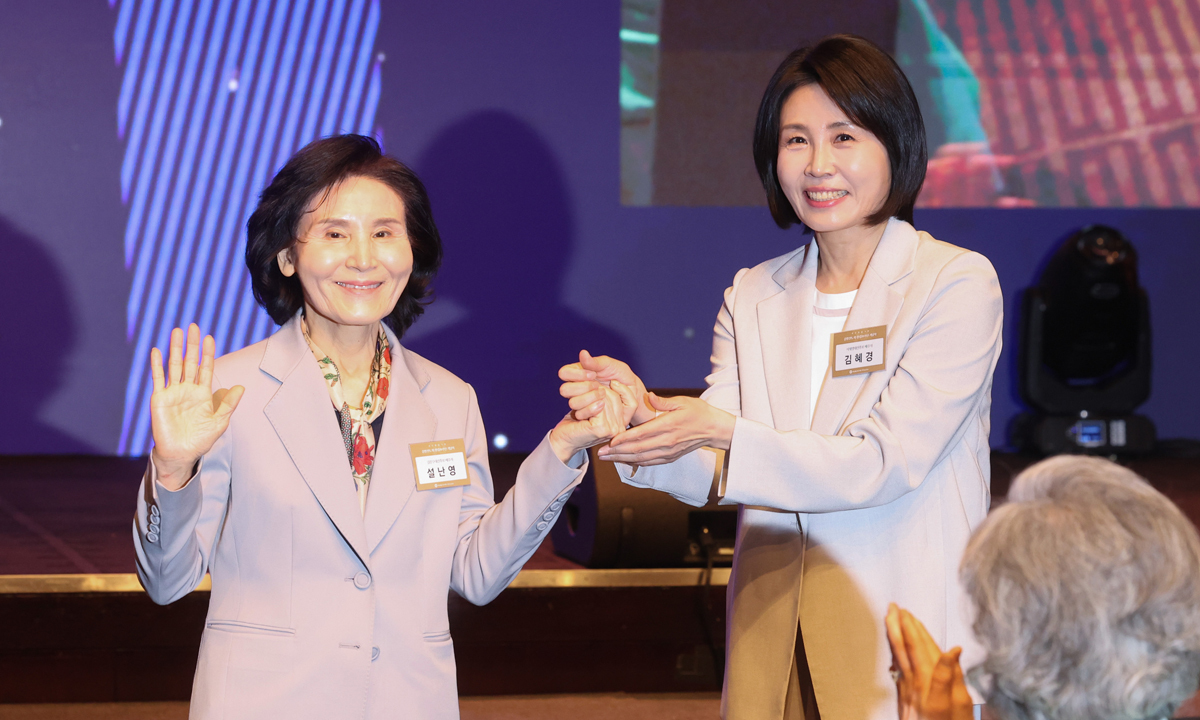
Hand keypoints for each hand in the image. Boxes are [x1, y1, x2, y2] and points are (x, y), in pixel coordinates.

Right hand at [149, 324, 244, 489]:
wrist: (181, 454)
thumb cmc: (200, 439)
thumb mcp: (219, 422)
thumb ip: (228, 404)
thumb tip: (241, 387)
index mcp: (203, 393)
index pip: (206, 368)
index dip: (208, 353)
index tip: (210, 337)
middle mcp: (188, 389)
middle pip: (190, 362)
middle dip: (192, 345)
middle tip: (193, 326)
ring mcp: (173, 392)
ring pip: (175, 366)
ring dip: (175, 349)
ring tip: (176, 332)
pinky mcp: (159, 398)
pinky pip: (158, 378)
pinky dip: (157, 365)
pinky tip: (157, 351)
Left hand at [548, 381, 637, 463]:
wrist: (562, 442)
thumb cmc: (575, 423)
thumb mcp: (593, 406)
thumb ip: (605, 398)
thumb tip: (614, 382)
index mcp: (621, 423)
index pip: (627, 399)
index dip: (618, 389)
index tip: (607, 382)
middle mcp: (620, 427)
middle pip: (614, 397)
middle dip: (596, 390)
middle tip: (583, 391)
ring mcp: (613, 429)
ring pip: (605, 399)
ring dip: (587, 397)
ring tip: (578, 404)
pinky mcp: (602, 429)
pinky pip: (596, 406)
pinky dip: (584, 406)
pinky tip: (577, 414)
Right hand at [559, 350, 652, 425]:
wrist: (632, 391)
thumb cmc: (621, 375)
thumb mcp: (610, 365)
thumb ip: (596, 362)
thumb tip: (582, 353)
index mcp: (579, 373)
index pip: (564, 373)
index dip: (576, 374)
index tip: (593, 374)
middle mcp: (577, 388)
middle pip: (564, 390)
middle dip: (583, 387)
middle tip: (598, 385)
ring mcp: (581, 401)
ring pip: (572, 403)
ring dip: (589, 398)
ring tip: (603, 395)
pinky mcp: (588, 413)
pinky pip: (581, 414)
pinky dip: (593, 409)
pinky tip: (603, 405)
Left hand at [597, 392, 734, 464]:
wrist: (715, 429)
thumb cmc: (699, 412)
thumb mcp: (682, 401)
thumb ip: (663, 401)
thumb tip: (647, 396)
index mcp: (668, 426)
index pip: (641, 434)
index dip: (624, 439)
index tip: (610, 441)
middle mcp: (667, 442)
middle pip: (637, 449)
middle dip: (617, 452)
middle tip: (600, 453)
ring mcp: (669, 452)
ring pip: (641, 458)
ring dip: (623, 459)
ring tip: (607, 459)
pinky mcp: (671, 457)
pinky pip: (650, 462)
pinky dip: (636, 463)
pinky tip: (624, 461)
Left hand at [885, 603, 972, 719]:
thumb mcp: (962, 706)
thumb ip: (953, 676)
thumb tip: (953, 650)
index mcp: (932, 683)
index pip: (923, 649)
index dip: (917, 630)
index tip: (910, 612)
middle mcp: (916, 686)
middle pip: (908, 650)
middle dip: (901, 627)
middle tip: (894, 607)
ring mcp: (907, 693)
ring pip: (899, 658)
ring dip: (895, 636)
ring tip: (891, 618)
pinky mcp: (904, 701)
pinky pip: (897, 671)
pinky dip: (895, 655)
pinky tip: (893, 649)